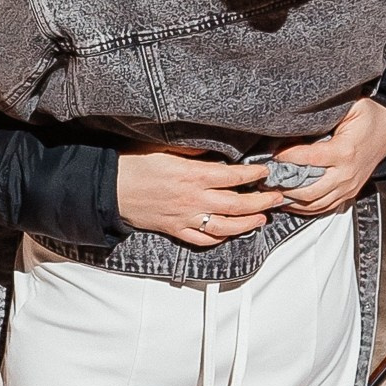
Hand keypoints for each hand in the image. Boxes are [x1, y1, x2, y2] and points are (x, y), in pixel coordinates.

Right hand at [115, 152, 280, 249]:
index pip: (233, 176)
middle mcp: (193, 199)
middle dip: (261, 202)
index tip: (267, 171)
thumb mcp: (163, 146)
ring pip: (225, 227)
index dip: (254, 174)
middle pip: (237, 204)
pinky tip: (229, 234)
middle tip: (276, 197)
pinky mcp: (175, 229)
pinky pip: (202, 239)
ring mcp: (185, 217)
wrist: (109, 188)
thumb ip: (192, 149)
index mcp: (193, 175)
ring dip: (247, 224)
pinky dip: (219, 239)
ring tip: (262, 219)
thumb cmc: (133, 163)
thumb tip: (214, 148)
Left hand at [265, 99, 385, 217]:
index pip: (309, 159)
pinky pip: (324, 208)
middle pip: (309, 191)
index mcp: (345, 151)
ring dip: (292, 201)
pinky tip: (289, 202)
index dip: (287, 157)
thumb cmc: (369, 116)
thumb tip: (298, 119)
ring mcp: (348, 187)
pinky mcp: (349, 193)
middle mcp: (346, 174)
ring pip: (315, 204)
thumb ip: (326, 114)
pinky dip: (305, 208)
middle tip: (266, 180)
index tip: (271, 154)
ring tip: (273, 193)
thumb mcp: (351, 107)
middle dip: (284, 187)